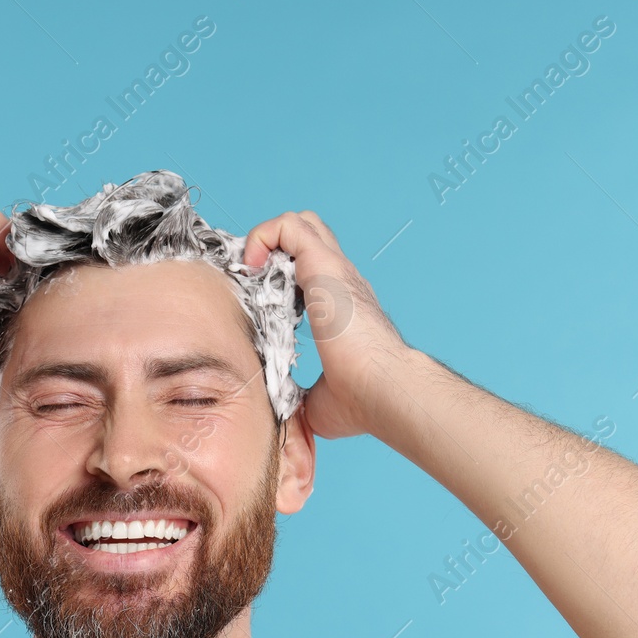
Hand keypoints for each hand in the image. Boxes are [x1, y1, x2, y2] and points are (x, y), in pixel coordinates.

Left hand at [243, 211, 407, 439]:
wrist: (385, 389)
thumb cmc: (363, 401)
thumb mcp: (317, 402)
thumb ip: (298, 397)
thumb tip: (279, 414)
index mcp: (341, 308)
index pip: (310, 271)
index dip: (280, 277)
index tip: (260, 303)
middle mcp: (341, 282)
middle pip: (308, 236)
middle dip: (273, 249)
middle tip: (255, 282)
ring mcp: (335, 270)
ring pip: (300, 222)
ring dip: (267, 239)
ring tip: (253, 273)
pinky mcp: (324, 265)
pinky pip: (288, 226)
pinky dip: (263, 236)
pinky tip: (253, 269)